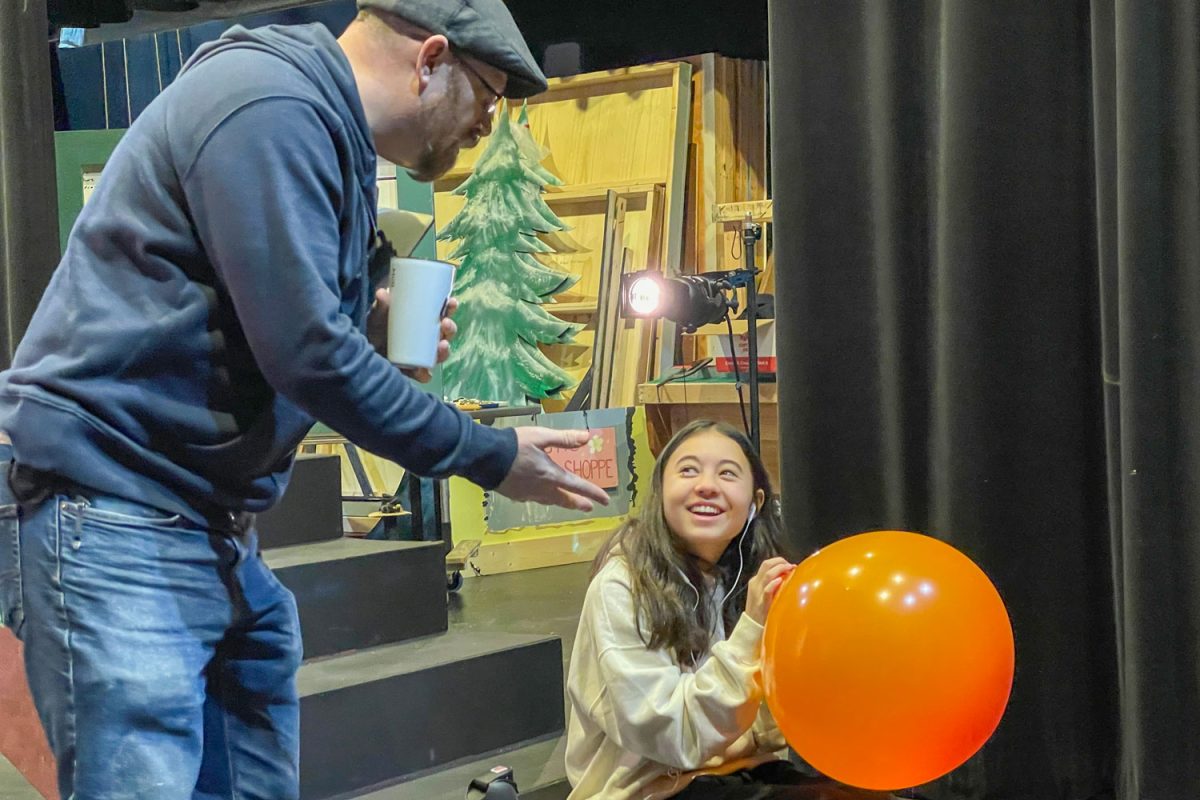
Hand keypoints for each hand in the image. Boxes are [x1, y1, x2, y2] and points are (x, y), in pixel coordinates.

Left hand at [368, 289, 458, 383]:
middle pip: (446, 334)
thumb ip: (381, 306)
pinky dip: (425, 374)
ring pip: (440, 354)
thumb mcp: (378, 316)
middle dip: (450, 329)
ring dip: (444, 351)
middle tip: (445, 323)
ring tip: (442, 345)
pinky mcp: (413, 372)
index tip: (452, 302)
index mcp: (425, 323)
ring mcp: (423, 357)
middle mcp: (428, 340)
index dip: (451, 308)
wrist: (363, 352)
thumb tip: (382, 292)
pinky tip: (424, 371)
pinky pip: (424, 375)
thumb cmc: (377, 330)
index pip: (443, 314)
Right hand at [495, 428, 611, 511]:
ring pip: (550, 501)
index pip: (578, 486)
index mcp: (552, 475)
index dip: (593, 493)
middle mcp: (543, 489)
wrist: (486, 458)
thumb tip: (586, 438)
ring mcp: (528, 494)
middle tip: (589, 507)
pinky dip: (543, 498)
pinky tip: (541, 496)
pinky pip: (534, 499)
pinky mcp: (516, 496)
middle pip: (565, 499)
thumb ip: (564, 439)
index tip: (605, 500)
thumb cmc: (515, 445)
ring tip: (568, 503)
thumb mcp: (541, 436)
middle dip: (579, 503)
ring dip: (563, 503)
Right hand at [745, 557, 794, 624]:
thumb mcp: (762, 593)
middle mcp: (755, 584)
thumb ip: (771, 584)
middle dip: (781, 562)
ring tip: (790, 570)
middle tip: (791, 566)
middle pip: (766, 564)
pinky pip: (767, 590)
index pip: (766, 564)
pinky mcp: (762, 603)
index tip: (790, 565)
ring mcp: (757, 592)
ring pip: (768, 574)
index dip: (779, 561)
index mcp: (755, 581)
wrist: (751, 626)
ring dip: (780, 569)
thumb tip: (788, 576)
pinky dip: (774, 584)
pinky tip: (780, 581)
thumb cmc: (761, 610)